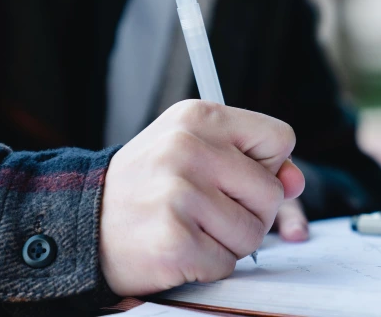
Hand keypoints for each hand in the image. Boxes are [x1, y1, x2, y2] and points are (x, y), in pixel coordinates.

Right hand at [99, 100, 304, 296]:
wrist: (84, 220)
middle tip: (208, 207)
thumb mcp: (195, 150)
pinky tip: (179, 247)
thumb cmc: (149, 183)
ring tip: (191, 226)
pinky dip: (209, 264)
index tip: (233, 174)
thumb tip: (296, 181)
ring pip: (254, 231)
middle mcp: (189, 150)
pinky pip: (227, 263)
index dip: (266, 164)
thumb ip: (252, 159)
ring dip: (229, 240)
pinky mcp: (174, 240)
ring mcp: (180, 195)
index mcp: (199, 117)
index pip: (280, 137)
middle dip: (251, 209)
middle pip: (272, 190)